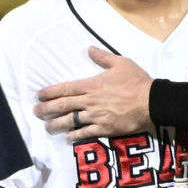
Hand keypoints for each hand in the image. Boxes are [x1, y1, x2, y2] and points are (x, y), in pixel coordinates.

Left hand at [34, 48, 153, 138]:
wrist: (151, 102)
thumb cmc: (137, 81)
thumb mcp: (121, 63)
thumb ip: (103, 57)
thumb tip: (89, 49)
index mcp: (92, 85)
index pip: (66, 88)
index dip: (51, 92)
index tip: (39, 95)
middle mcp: (90, 101)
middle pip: (64, 105)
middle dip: (48, 109)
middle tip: (36, 112)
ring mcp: (96, 116)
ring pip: (71, 121)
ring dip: (57, 124)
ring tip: (47, 127)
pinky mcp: (105, 128)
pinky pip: (86, 133)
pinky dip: (75, 135)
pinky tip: (67, 137)